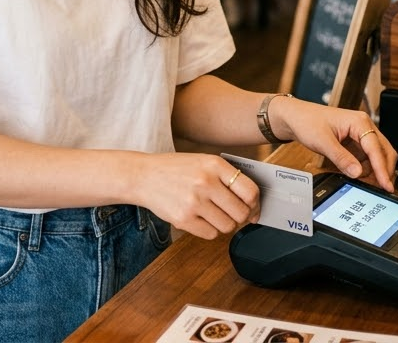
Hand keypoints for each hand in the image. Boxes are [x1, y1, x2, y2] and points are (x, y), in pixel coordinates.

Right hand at [128, 153, 259, 239]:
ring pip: (227, 226)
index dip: (255, 204)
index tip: (253, 209)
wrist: (143, 176)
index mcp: (214, 165)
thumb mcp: (203, 162)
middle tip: (232, 213)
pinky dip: (209, 230)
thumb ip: (227, 177)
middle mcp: (205, 182)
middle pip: (241, 213)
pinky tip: (200, 218)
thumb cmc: (176, 169)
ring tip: (212, 214)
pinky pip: (210, 234)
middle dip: (240, 217)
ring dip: (224, 224)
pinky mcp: (183, 219)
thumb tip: (253, 203)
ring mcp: (193, 202)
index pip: (250, 191)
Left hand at [268, 97, 397, 191]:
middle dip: (385, 170)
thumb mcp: (323, 142)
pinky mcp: (356, 143)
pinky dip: (367, 169)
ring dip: (375, 171)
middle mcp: (364, 126)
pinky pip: (367, 158)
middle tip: (384, 190)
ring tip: (370, 186)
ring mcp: (361, 135)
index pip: (376, 148)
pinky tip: (361, 178)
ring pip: (377, 156)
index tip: (386, 185)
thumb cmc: (307, 121)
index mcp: (359, 121)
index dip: (382, 169)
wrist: (295, 117)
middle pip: (384, 151)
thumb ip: (341, 158)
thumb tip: (357, 173)